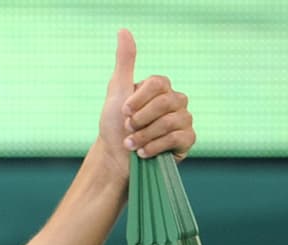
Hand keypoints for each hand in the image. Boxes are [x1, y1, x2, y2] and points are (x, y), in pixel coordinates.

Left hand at [98, 30, 194, 175]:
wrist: (114, 158)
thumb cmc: (114, 125)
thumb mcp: (117, 90)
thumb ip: (125, 62)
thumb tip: (123, 30)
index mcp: (161, 88)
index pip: (158, 83)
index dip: (138, 100)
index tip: (123, 112)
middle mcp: (176, 101)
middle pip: (165, 103)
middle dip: (140, 120)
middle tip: (126, 129)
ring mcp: (184, 120)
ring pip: (171, 122)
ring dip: (144, 135)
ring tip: (130, 144)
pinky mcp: (187, 140)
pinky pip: (178, 138)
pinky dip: (155, 147)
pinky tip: (142, 153)